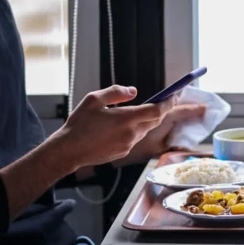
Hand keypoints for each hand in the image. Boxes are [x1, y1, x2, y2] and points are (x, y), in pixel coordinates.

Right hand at [49, 85, 176, 171]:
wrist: (69, 150)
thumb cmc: (79, 123)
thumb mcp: (94, 99)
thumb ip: (116, 92)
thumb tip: (134, 91)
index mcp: (126, 119)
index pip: (157, 111)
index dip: (168, 103)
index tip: (174, 96)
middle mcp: (131, 133)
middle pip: (155, 121)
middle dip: (161, 110)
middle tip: (165, 100)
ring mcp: (128, 145)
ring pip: (145, 130)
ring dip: (147, 120)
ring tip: (140, 111)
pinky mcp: (123, 152)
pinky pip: (135, 138)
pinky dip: (135, 130)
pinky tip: (122, 126)